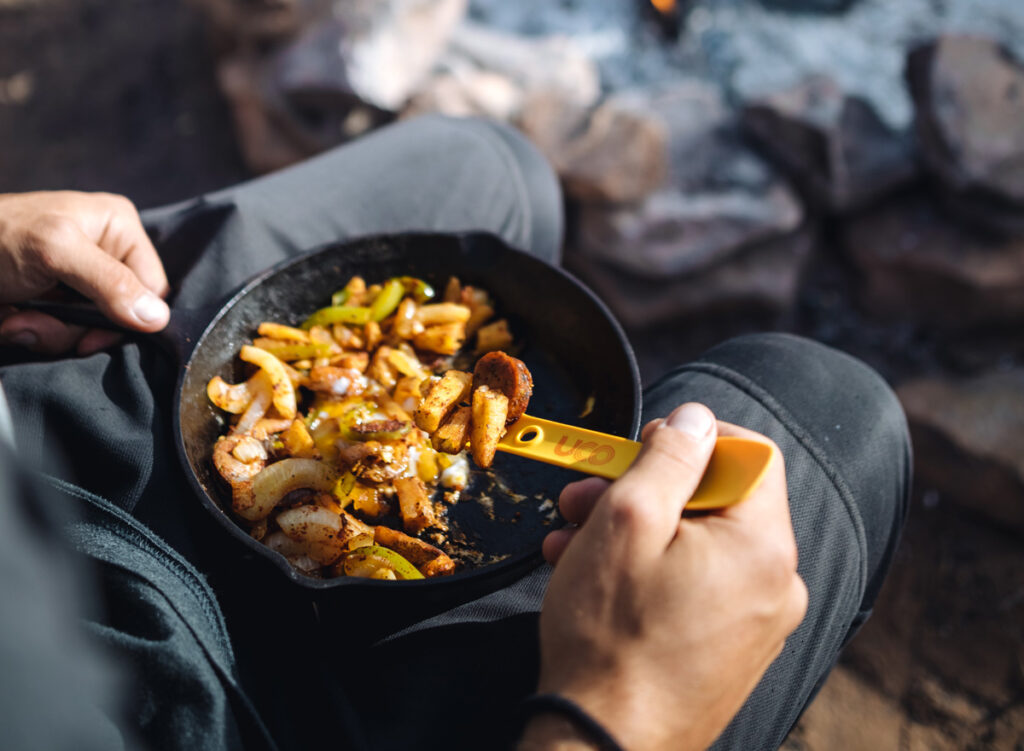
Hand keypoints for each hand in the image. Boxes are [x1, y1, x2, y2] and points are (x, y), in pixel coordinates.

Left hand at [0, 191, 169, 355]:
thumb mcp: (56, 252)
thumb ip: (110, 283)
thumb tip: (158, 318)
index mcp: (119, 227)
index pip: (153, 288)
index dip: (129, 318)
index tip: (90, 336)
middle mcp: (105, 252)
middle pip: (122, 314)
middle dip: (77, 328)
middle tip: (36, 321)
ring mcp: (79, 278)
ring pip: (91, 328)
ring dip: (51, 334)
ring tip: (16, 319)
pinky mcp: (54, 299)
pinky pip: (64, 331)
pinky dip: (35, 332)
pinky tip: (12, 319)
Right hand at [521, 403, 807, 750]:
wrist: (602, 745)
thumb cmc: (610, 636)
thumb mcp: (627, 521)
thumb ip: (668, 457)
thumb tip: (696, 417)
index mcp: (763, 546)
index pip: (752, 453)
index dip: (692, 439)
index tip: (640, 448)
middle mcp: (775, 584)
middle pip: (717, 502)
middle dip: (644, 490)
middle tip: (584, 498)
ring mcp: (756, 624)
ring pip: (697, 545)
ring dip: (634, 532)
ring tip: (572, 542)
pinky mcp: (730, 652)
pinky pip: (695, 587)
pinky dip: (649, 572)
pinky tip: (592, 579)